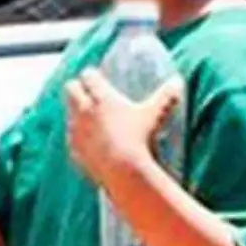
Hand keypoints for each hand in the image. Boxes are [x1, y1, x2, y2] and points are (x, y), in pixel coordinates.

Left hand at [64, 69, 182, 187]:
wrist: (123, 170)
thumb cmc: (139, 138)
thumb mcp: (155, 114)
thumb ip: (166, 97)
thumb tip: (178, 81)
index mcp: (101, 97)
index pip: (88, 75)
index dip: (92, 75)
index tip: (97, 77)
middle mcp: (83, 110)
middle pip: (71, 88)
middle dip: (77, 88)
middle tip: (88, 93)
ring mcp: (76, 130)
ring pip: (68, 113)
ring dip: (76, 113)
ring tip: (90, 118)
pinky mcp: (73, 149)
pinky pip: (71, 137)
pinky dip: (78, 137)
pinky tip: (90, 141)